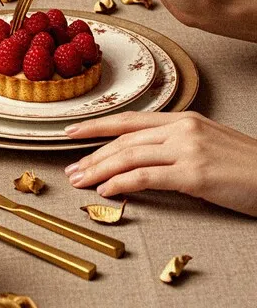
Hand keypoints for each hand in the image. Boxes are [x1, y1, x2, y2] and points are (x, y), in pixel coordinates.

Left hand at [64, 111, 256, 216]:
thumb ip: (178, 143)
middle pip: (124, 140)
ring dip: (99, 169)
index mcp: (184, 119)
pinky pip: (147, 176)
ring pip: (130, 156)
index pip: (130, 121)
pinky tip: (106, 190)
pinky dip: (122, 183)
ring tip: (79, 181)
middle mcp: (182, 129)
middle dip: (92, 154)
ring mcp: (188, 149)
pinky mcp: (195, 173)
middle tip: (71, 169)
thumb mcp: (208, 143)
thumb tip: (147, 155)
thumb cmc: (246, 165)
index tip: (73, 133)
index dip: (98, 126)